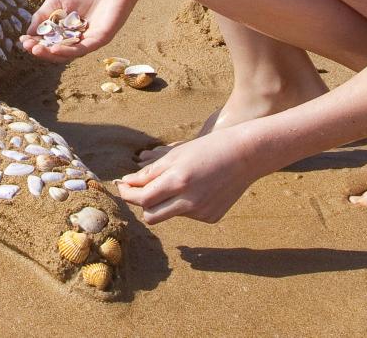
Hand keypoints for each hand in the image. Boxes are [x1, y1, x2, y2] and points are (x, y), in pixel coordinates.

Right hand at [18, 0, 146, 62]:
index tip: (23, 41)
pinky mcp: (98, 41)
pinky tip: (54, 48)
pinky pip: (81, 50)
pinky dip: (66, 51)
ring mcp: (87, 41)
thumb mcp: (57, 0)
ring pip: (67, 54)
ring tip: (36, 50)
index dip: (35, 43)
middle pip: (55, 50)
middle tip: (28, 47)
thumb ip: (42, 15)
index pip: (47, 40)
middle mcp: (75, 38)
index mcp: (65, 29)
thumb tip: (28, 33)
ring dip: (50, 54)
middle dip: (40, 50)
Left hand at [117, 125, 259, 223]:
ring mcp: (202, 213)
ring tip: (181, 181)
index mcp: (178, 182)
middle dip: (142, 204)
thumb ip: (150, 173)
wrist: (245, 155)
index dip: (127, 194)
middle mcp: (189, 202)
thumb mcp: (176, 155)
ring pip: (170, 213)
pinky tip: (199, 188)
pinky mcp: (211, 218)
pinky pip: (188, 215)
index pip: (142, 199)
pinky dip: (185, 204)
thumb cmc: (207, 149)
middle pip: (151, 216)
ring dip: (166, 202)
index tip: (121, 187)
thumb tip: (127, 183)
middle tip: (137, 191)